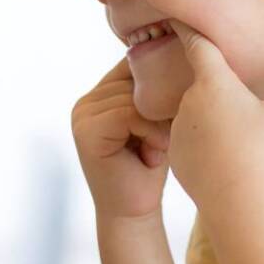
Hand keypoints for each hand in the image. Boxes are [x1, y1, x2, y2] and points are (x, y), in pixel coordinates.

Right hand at [72, 57, 173, 221]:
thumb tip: (182, 51)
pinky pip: (128, 113)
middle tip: (165, 142)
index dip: (161, 77)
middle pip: (137, 79)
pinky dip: (150, 132)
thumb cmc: (153, 165)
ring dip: (159, 125)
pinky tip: (152, 155)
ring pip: (136, 97)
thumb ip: (155, 91)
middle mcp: (86, 101)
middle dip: (162, 108)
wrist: (134, 212)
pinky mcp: (86, 130)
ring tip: (158, 151)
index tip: (180, 100)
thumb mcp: (157, 120)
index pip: (134, 64)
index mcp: (101, 93)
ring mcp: (82, 114)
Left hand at [167, 22, 263, 217]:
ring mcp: (177, 130)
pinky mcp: (175, 157)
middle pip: (207, 93)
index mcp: (213, 82)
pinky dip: (208, 154)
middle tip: (247, 124)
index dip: (188, 30)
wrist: (237, 192)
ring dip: (216, 131)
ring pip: (200, 123)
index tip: (174, 19)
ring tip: (240, 152)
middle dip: (224, 103)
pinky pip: (194, 148)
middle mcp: (188, 100)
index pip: (197, 47)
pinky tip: (226, 168)